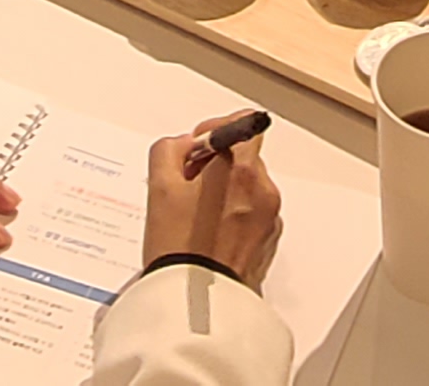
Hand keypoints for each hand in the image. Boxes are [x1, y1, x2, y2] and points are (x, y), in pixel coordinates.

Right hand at [142, 118, 282, 287]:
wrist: (197, 303)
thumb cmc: (179, 247)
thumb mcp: (159, 186)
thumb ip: (170, 150)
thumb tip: (185, 145)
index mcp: (241, 170)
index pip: (240, 125)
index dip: (214, 132)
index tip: (197, 148)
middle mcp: (263, 190)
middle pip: (243, 158)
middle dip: (217, 167)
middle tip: (187, 188)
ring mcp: (269, 218)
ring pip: (247, 189)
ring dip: (227, 194)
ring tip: (196, 219)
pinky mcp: (268, 242)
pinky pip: (253, 217)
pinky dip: (236, 219)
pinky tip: (210, 237)